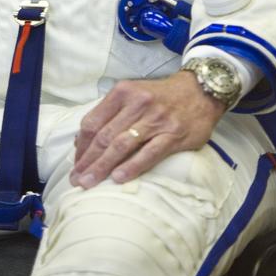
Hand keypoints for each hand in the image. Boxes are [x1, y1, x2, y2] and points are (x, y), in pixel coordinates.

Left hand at [70, 72, 225, 188]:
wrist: (200, 92)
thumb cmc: (160, 97)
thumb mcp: (132, 95)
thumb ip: (109, 114)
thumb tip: (81, 141)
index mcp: (122, 93)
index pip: (93, 121)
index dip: (81, 145)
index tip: (75, 164)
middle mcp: (137, 104)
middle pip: (104, 136)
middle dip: (87, 161)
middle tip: (76, 180)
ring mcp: (156, 119)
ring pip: (122, 145)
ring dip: (103, 167)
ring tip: (90, 183)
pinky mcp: (173, 134)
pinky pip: (149, 153)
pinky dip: (132, 167)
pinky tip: (118, 178)